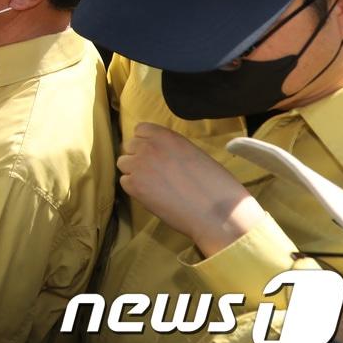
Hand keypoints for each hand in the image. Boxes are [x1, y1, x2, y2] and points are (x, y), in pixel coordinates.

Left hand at [117, 123, 265, 257]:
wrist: (219, 213)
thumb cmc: (216, 185)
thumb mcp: (194, 154)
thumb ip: (172, 149)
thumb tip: (162, 154)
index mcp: (167, 136)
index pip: (140, 129)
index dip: (146, 142)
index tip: (155, 153)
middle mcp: (149, 146)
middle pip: (129, 146)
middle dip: (139, 157)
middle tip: (156, 173)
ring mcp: (139, 165)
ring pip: (123, 163)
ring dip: (134, 172)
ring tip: (154, 185)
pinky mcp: (134, 186)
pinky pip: (125, 182)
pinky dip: (135, 189)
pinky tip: (153, 196)